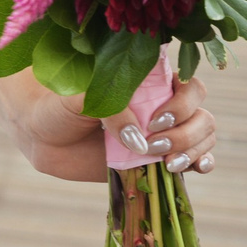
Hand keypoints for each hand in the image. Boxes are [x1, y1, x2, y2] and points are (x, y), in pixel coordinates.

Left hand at [2, 72, 217, 183]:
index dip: (181, 103)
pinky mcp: (158, 157)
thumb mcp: (79, 98)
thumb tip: (139, 140)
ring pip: (203, 136)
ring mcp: (162, 132)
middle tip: (151, 143)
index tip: (153, 120)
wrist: (43, 136)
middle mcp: (161, 103)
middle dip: (185, 132)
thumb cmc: (59, 104)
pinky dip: (202, 162)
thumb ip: (111, 109)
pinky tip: (195, 167)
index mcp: (147, 79)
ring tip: (165, 162)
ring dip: (192, 150)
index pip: (188, 84)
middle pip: (201, 113)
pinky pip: (196, 158)